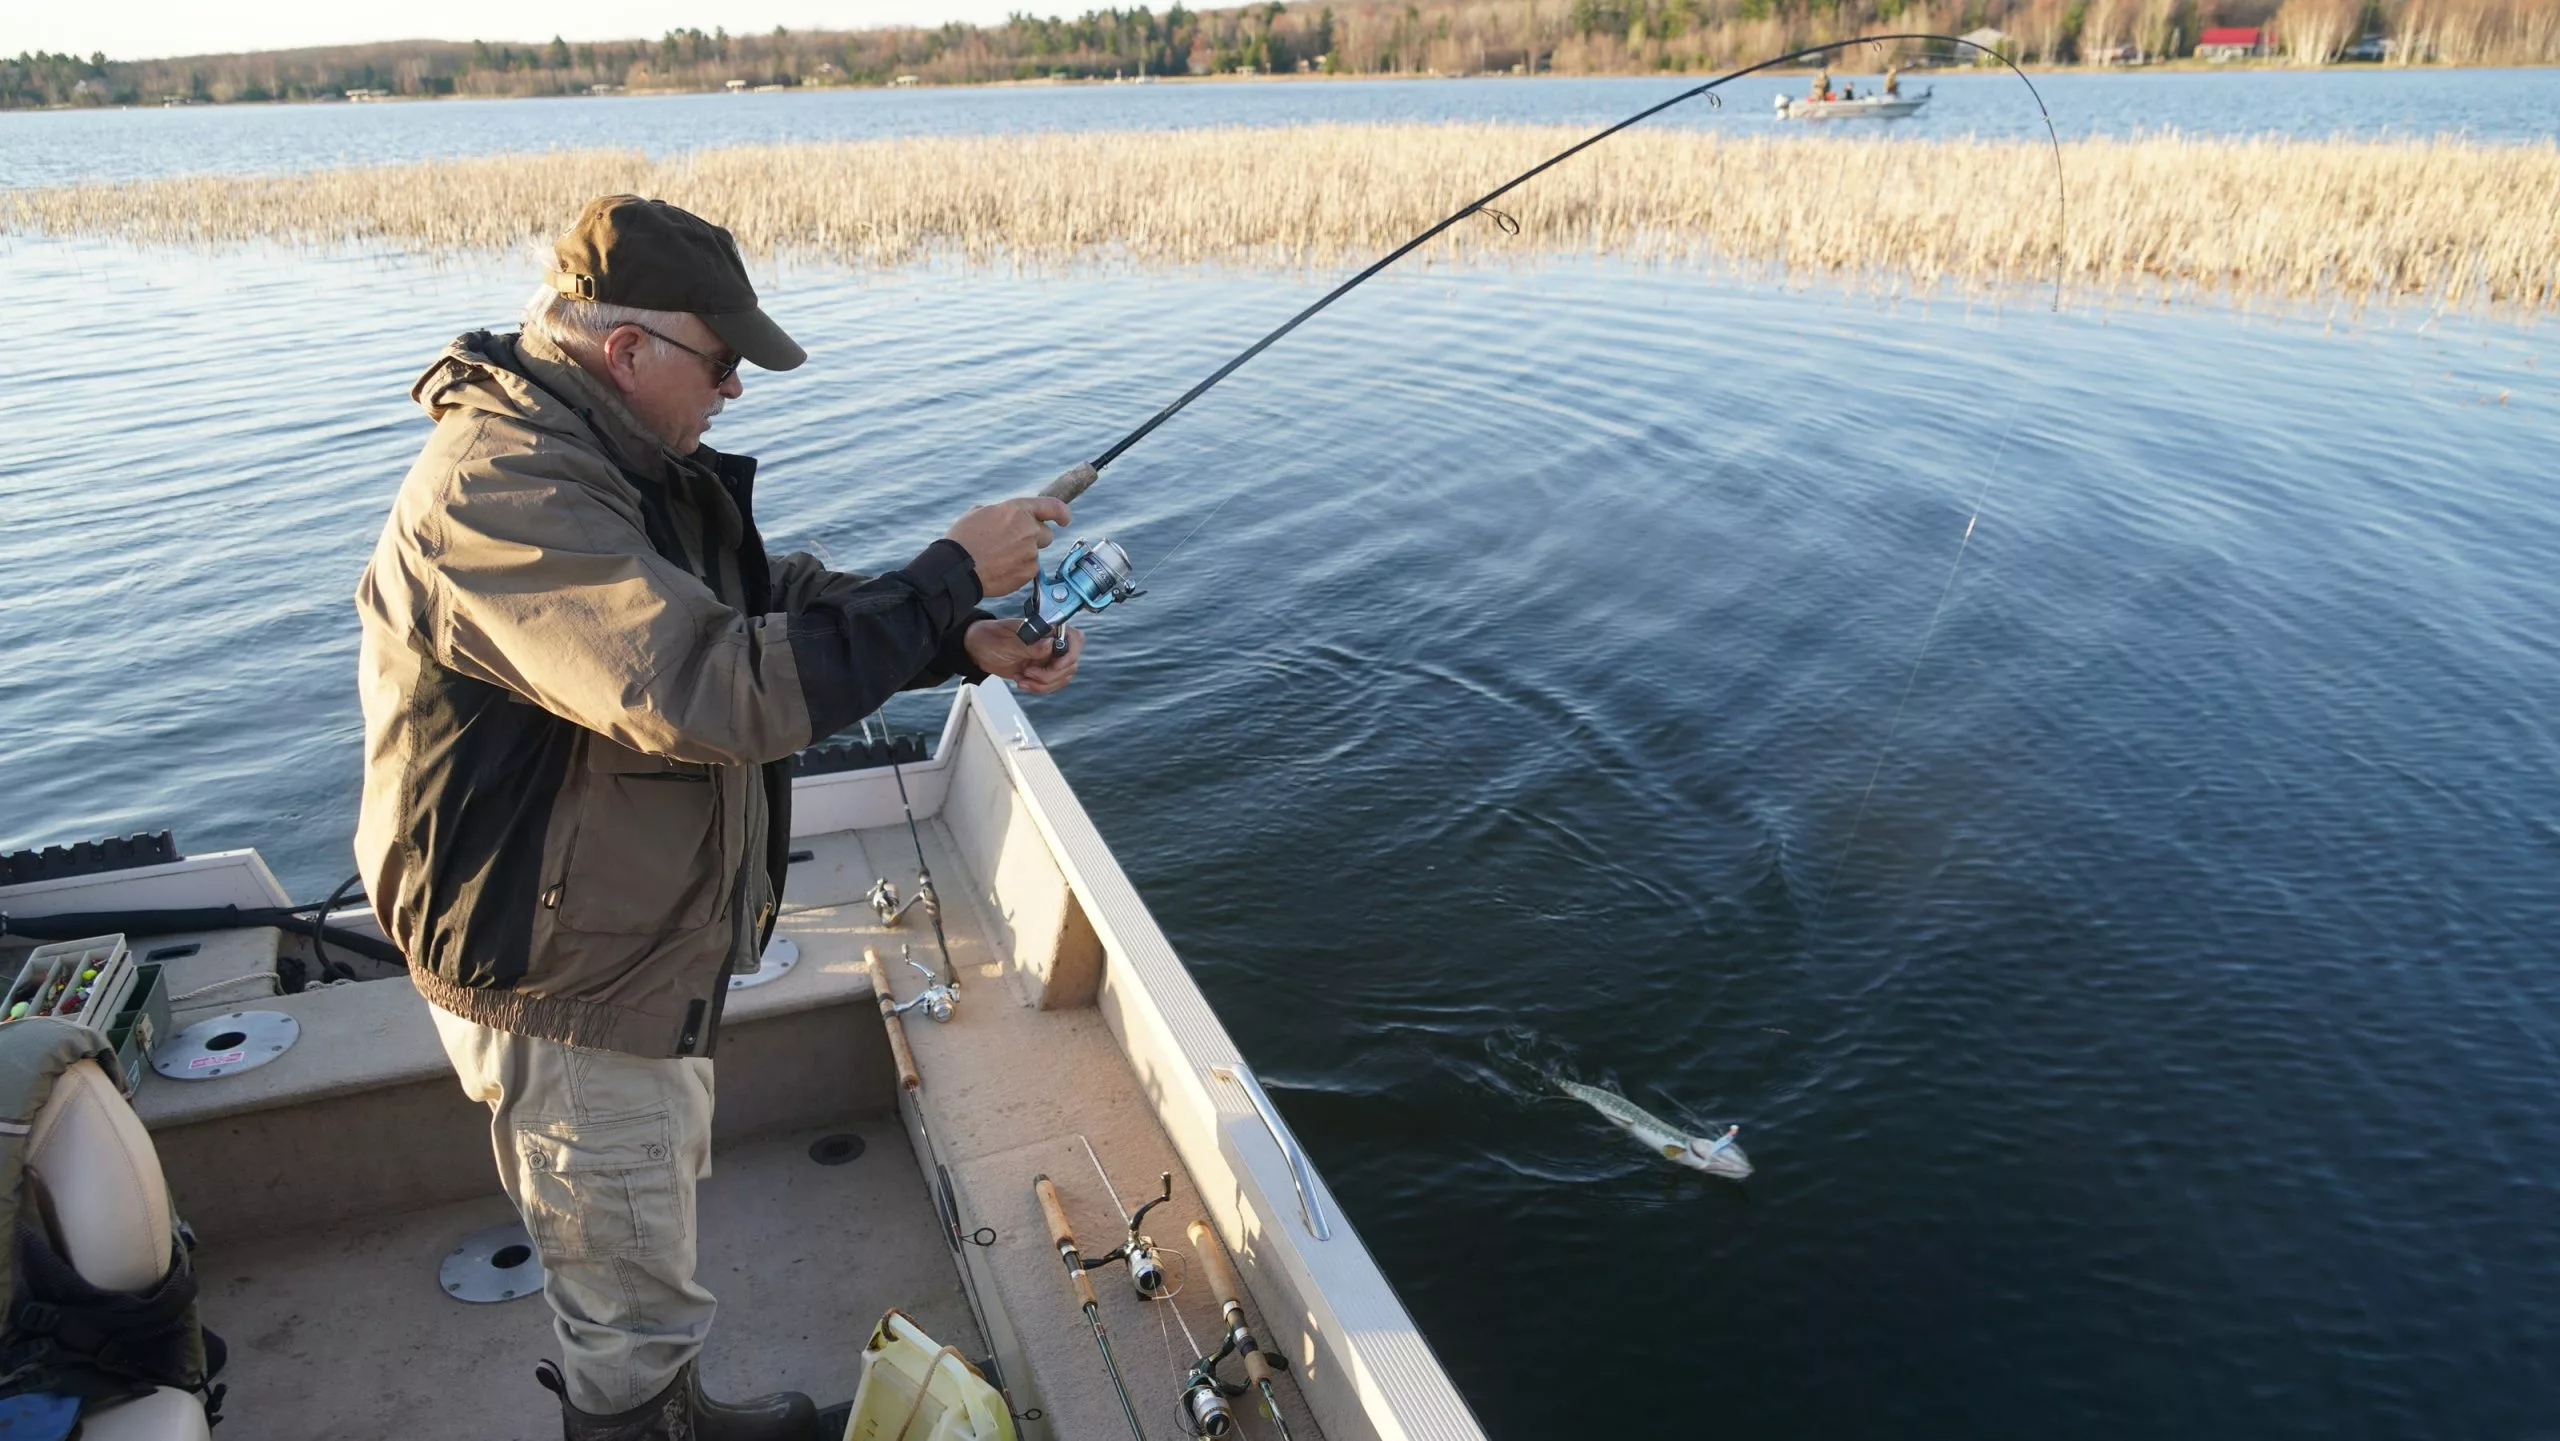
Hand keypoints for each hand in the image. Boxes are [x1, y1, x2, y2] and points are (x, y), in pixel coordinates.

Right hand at [944, 496, 1069, 595]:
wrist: (957, 567)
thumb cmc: (963, 539)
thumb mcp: (979, 514)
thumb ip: (1000, 513)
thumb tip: (1005, 518)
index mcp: (1017, 510)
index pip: (1052, 506)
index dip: (1062, 513)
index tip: (1065, 519)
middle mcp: (1029, 529)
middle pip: (1046, 535)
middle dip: (1034, 539)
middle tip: (1013, 545)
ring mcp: (1031, 552)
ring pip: (1035, 554)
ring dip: (1023, 556)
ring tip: (998, 559)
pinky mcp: (1029, 572)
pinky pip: (1029, 570)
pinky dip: (1018, 571)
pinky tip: (1000, 569)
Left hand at [964, 619, 1083, 694]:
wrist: (977, 650)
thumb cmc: (990, 638)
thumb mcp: (1006, 642)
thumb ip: (1029, 645)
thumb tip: (1050, 645)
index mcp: (1047, 629)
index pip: (1074, 639)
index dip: (1070, 655)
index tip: (1055, 666)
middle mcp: (1052, 643)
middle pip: (1070, 664)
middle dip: (1050, 675)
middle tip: (1029, 673)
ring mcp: (1048, 658)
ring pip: (1062, 677)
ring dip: (1042, 684)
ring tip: (1022, 680)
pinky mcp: (1042, 670)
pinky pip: (1051, 684)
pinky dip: (1037, 688)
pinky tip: (1021, 682)